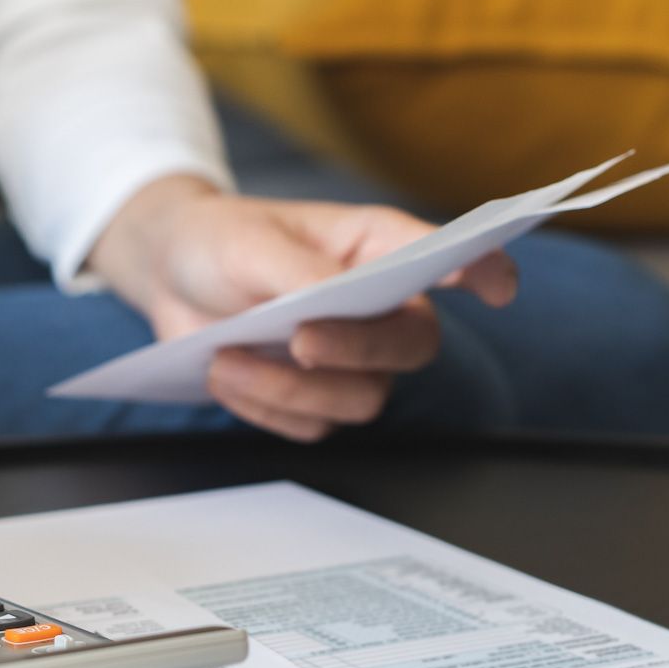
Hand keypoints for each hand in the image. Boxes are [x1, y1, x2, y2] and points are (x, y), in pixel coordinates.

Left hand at [87, 176, 517, 441]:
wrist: (170, 274)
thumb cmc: (221, 241)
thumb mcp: (249, 243)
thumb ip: (300, 271)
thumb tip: (333, 304)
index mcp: (376, 247)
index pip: (450, 258)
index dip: (484, 271)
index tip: (498, 287)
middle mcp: (379, 306)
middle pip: (414, 348)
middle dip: (357, 350)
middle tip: (299, 338)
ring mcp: (352, 359)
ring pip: (363, 400)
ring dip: (290, 388)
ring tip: (228, 356)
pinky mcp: (315, 399)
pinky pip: (312, 426)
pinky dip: (264, 408)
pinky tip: (226, 372)